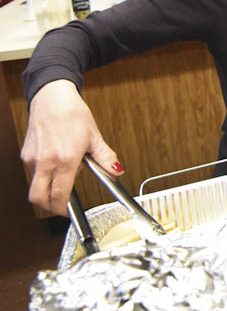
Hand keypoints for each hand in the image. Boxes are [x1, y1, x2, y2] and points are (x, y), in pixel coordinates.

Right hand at [21, 80, 121, 215]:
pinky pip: (33, 173)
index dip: (63, 209)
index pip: (59, 194)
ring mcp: (32, 159)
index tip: (69, 213)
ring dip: (48, 189)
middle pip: (38, 198)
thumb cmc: (72, 113)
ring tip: (65, 174)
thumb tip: (116, 170)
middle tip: (62, 206)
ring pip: (35, 186)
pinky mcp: (26, 155)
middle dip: (49, 207)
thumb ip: (105, 157)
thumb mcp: (94, 136)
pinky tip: (56, 163)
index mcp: (64, 159)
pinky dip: (44, 175)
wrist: (52, 97)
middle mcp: (45, 161)